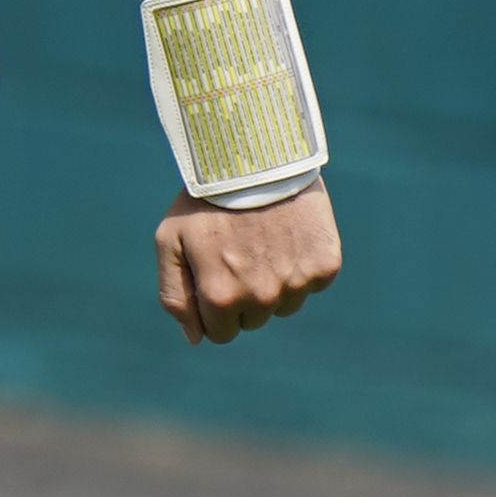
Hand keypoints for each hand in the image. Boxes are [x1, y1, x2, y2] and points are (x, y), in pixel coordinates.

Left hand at [155, 178, 340, 344]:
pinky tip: (288, 235)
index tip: (215, 274)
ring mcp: (296, 282)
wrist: (253, 158)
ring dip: (274, 282)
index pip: (221, 334)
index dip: (215, 306)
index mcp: (220, 297)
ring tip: (262, 240)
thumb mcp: (170, 241)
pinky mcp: (325, 265)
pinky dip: (302, 265)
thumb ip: (175, 295)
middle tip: (238, 252)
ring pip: (285, 305)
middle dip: (243, 295)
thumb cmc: (205, 200)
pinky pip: (313, 284)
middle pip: (254, 321)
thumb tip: (195, 338)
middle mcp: (261, 296)